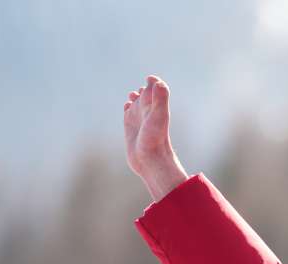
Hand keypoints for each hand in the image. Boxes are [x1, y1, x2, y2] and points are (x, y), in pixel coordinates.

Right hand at [124, 75, 188, 201]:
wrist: (150, 160)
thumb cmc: (155, 139)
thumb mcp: (158, 116)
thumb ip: (160, 98)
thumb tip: (157, 82)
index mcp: (155, 105)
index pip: (156, 87)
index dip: (153, 81)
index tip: (148, 79)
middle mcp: (147, 111)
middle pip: (146, 93)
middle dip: (143, 89)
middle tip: (140, 92)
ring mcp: (138, 119)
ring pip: (137, 102)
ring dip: (135, 97)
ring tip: (133, 97)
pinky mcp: (130, 127)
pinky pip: (128, 112)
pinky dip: (127, 107)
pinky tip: (127, 108)